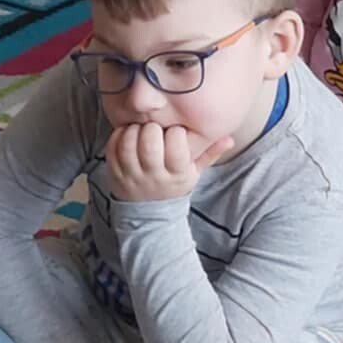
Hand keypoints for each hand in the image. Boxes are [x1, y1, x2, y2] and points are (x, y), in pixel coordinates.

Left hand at [106, 119, 231, 201]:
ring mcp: (132, 175)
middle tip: (155, 128)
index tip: (176, 133)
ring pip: (128, 143)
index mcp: (177, 173)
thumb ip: (210, 154)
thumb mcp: (195, 173)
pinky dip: (119, 135)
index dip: (176, 133)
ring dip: (134, 130)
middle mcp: (153, 175)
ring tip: (141, 130)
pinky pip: (113, 147)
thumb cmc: (174, 185)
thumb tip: (229, 139)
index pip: (176, 144)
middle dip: (152, 128)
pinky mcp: (114, 172)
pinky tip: (128, 133)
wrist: (150, 214)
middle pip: (149, 142)